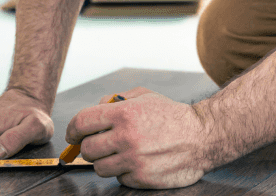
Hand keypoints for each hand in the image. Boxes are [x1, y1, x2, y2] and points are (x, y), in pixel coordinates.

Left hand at [66, 87, 210, 188]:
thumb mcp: (144, 96)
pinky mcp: (142, 177)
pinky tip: (136, 163)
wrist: (203, 136)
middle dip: (88, 148)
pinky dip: (123, 173)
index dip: (72, 130)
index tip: (73, 135)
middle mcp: (126, 137)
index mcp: (123, 113)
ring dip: (105, 162)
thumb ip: (115, 100)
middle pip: (87, 149)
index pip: (81, 122)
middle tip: (98, 146)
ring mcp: (134, 159)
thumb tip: (94, 109)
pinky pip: (119, 179)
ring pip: (99, 168)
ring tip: (119, 154)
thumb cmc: (172, 115)